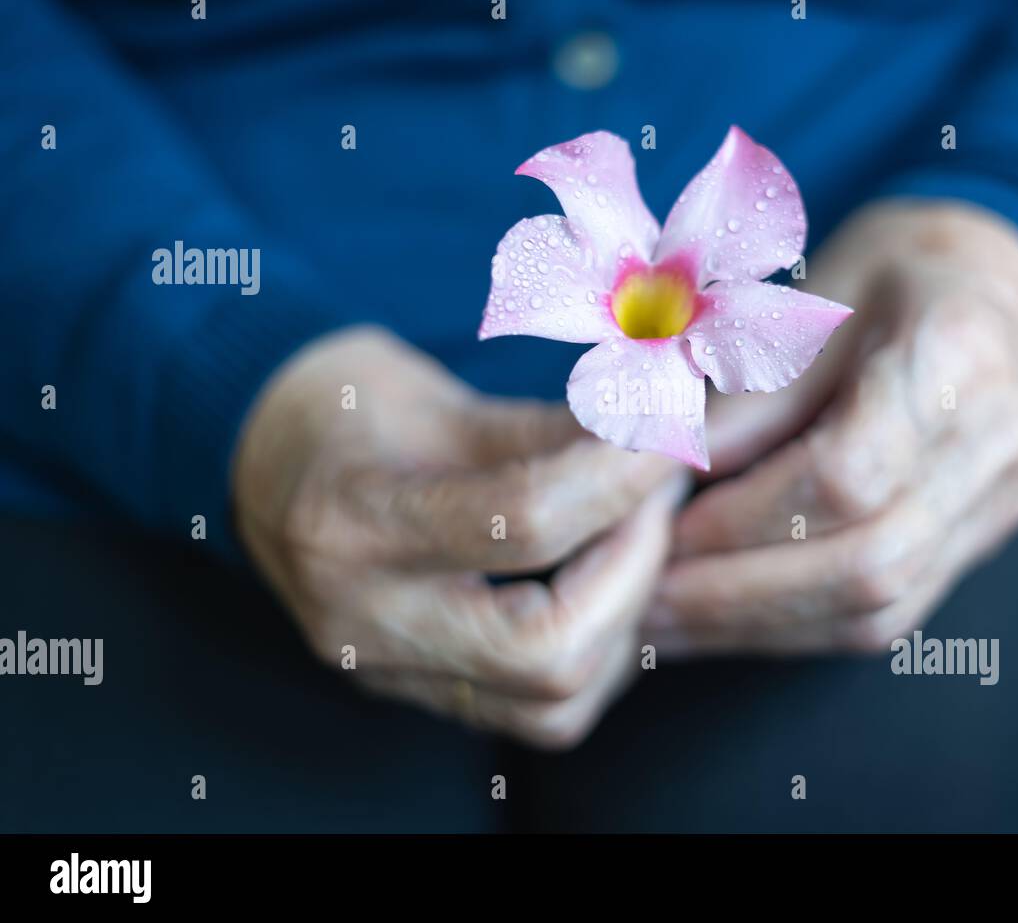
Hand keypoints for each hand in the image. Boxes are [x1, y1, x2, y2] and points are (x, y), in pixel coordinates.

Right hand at [233, 327, 683, 747]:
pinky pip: (535, 713)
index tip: (670, 436)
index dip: (622, 476)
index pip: (524, 522)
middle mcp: (363, 622)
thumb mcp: (437, 396)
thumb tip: (658, 437)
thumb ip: (550, 431)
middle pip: (548, 652)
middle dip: (635, 567)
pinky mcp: (413, 690)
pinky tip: (603, 588)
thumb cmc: (339, 407)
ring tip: (634, 538)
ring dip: (624, 620)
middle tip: (659, 495)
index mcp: (351, 524)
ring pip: (553, 705)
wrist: (255, 458)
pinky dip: (595, 655)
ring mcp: (385, 671)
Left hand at [646, 200, 1017, 654]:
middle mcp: (995, 442)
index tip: (661, 525)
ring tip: (665, 620)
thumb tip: (663, 477)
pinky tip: (722, 622)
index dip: (743, 516)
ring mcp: (998, 501)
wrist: (990, 282)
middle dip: (739, 591)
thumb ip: (747, 392)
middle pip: (867, 560)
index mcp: (955, 354)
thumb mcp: (808, 297)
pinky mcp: (980, 541)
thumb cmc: (888, 272)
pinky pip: (889, 616)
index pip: (847, 474)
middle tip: (644, 594)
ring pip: (878, 606)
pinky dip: (795, 628)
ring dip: (758, 624)